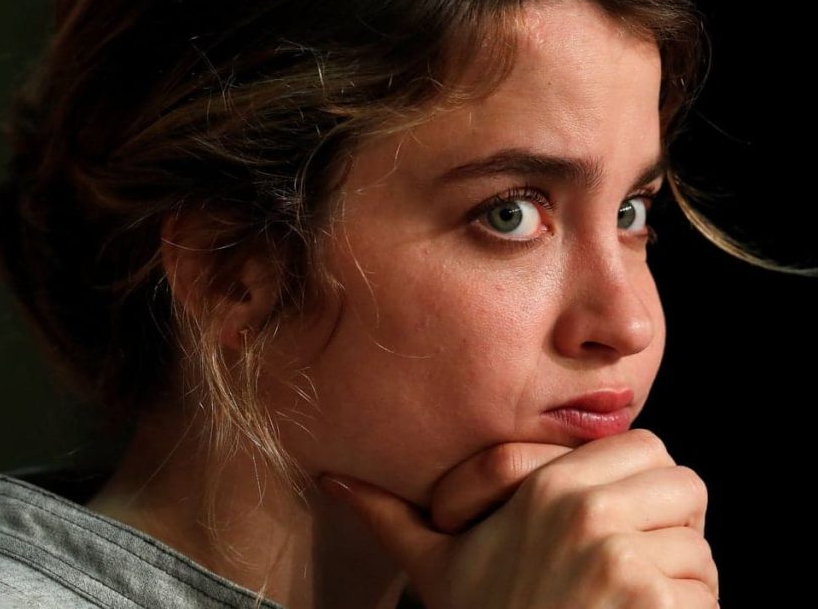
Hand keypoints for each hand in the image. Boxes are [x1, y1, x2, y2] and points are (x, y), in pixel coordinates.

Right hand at [320, 430, 718, 607]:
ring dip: (682, 579)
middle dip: (672, 522)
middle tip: (635, 563)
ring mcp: (627, 562)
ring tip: (630, 608)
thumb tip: (331, 479)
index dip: (641, 483)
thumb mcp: (435, 567)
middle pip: (684, 484)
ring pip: (700, 545)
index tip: (619, 522)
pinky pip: (708, 597)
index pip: (647, 447)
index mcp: (548, 489)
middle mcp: (589, 514)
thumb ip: (390, 516)